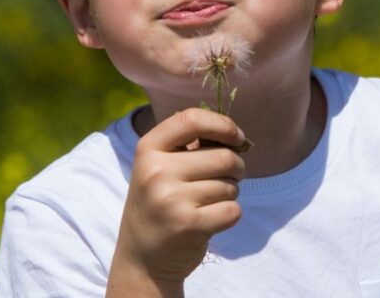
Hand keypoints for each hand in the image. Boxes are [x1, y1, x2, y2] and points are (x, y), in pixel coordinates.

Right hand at [107, 108, 246, 295]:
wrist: (141, 261)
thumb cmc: (160, 203)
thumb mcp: (159, 167)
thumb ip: (191, 145)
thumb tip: (237, 136)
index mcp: (148, 149)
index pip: (192, 119)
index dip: (223, 124)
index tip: (237, 137)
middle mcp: (156, 172)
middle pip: (224, 156)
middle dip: (236, 168)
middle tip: (227, 178)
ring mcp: (170, 199)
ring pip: (230, 185)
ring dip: (230, 193)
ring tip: (208, 203)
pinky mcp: (188, 225)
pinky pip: (233, 210)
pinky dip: (230, 215)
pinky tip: (211, 221)